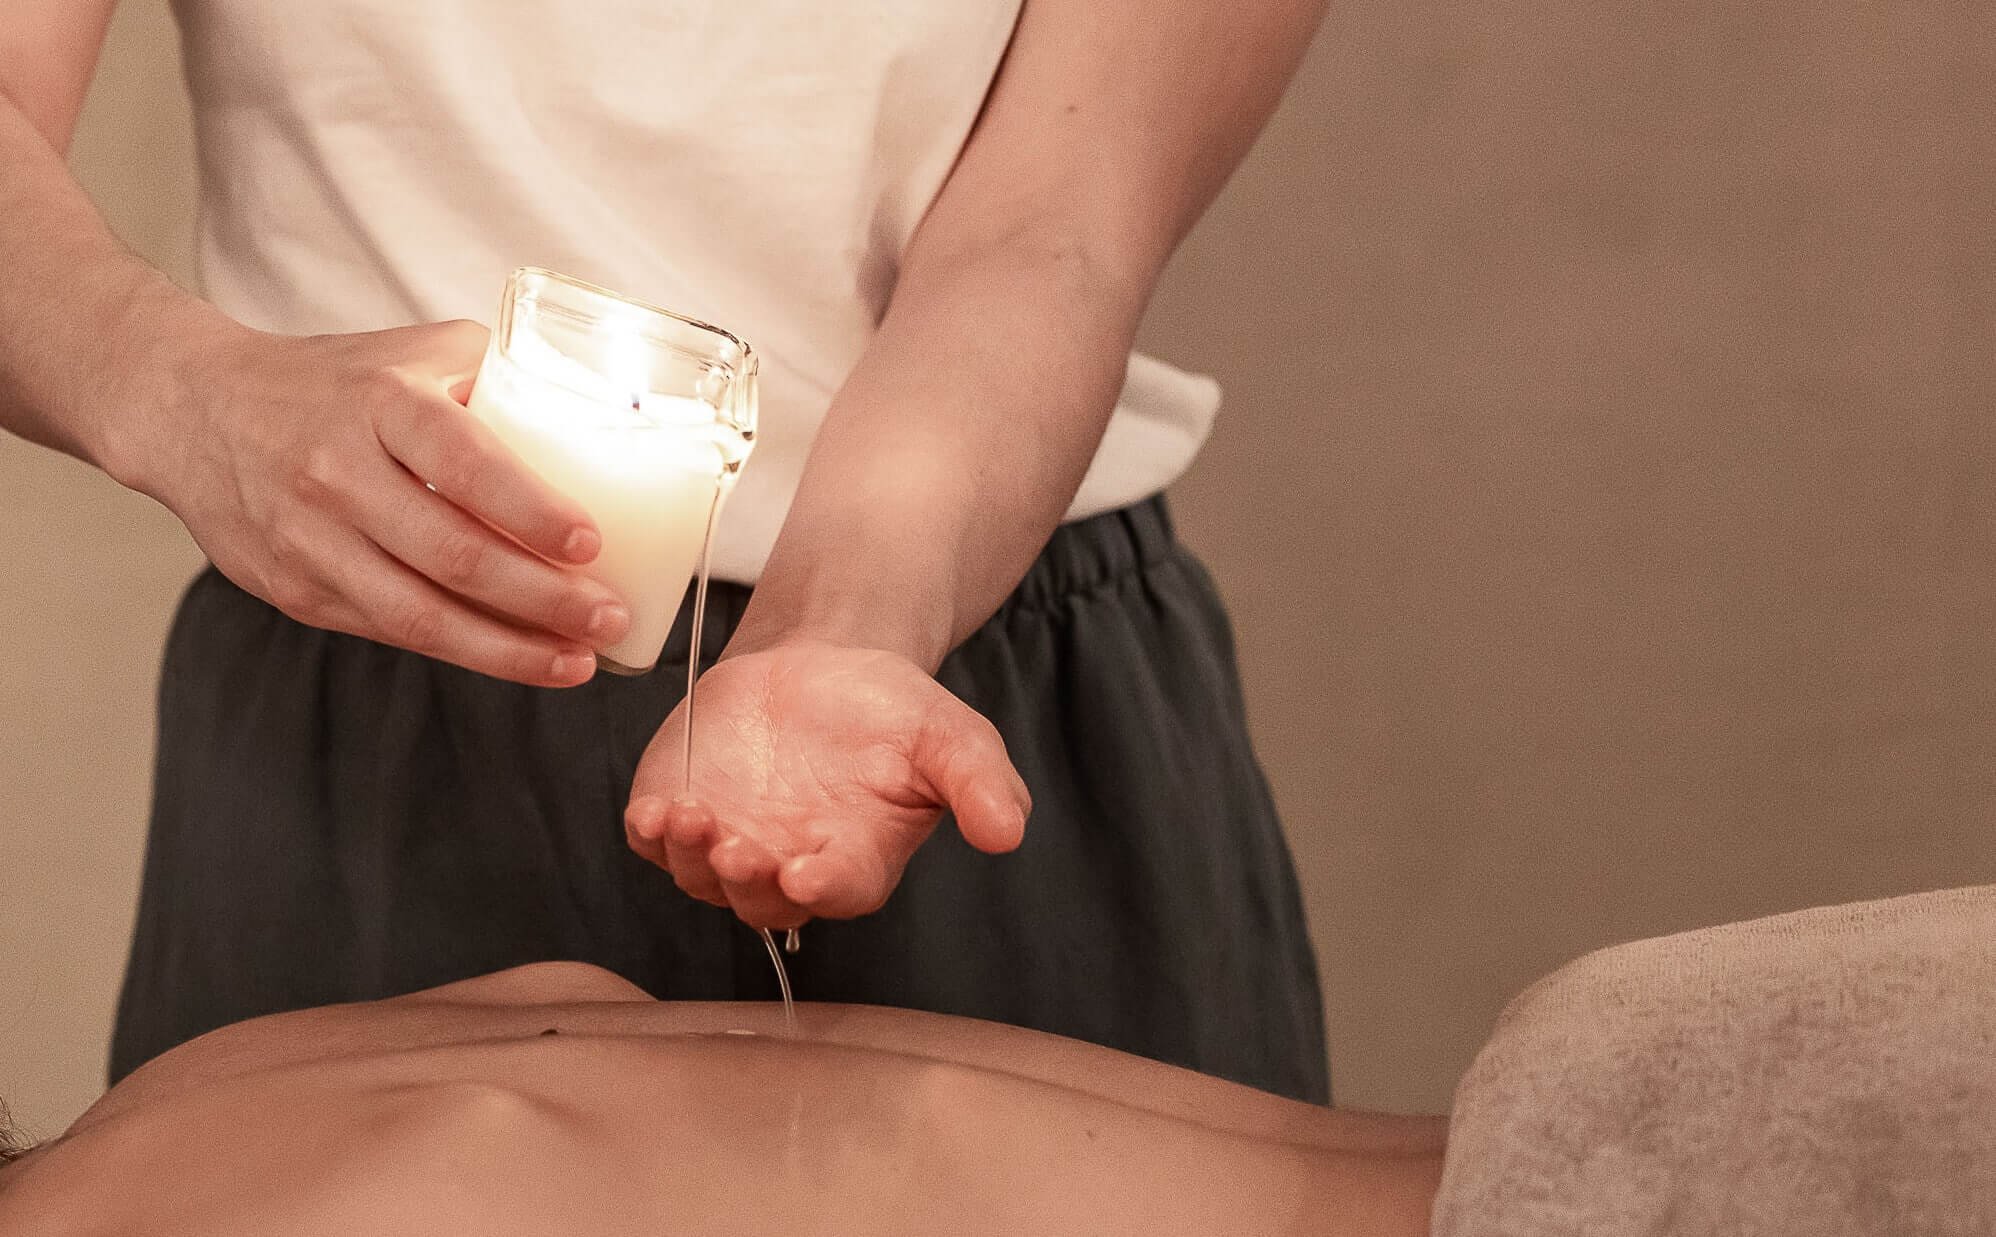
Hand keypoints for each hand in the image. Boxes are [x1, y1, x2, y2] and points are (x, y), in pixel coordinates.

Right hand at [121, 319, 629, 684]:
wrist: (196, 411)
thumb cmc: (337, 382)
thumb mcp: (417, 353)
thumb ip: (504, 377)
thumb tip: (606, 419)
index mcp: (380, 402)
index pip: (463, 460)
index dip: (530, 509)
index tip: (591, 543)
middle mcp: (337, 472)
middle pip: (452, 554)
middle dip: (543, 599)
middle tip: (609, 617)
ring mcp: (310, 539)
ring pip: (420, 614)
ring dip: (510, 649)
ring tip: (578, 660)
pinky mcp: (296, 590)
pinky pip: (392, 631)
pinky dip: (464, 651)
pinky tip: (519, 657)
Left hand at [624, 642, 1030, 928]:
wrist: (823, 663)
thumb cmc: (891, 710)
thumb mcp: (949, 735)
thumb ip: (979, 782)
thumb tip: (1008, 831)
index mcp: (857, 859)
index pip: (840, 890)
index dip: (822, 887)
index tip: (807, 872)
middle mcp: (789, 866)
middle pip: (761, 900)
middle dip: (746, 880)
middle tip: (738, 847)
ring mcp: (730, 844)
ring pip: (702, 878)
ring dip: (691, 857)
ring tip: (689, 815)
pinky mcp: (681, 812)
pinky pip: (655, 843)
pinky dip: (650, 834)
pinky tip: (654, 808)